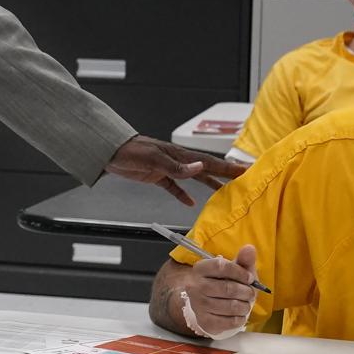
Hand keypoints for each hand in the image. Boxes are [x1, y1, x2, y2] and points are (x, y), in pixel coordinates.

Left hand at [105, 135, 242, 206]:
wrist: (108, 151)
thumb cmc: (129, 151)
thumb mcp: (152, 158)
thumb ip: (175, 165)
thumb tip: (199, 167)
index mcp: (179, 155)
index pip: (208, 162)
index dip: (228, 167)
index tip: (246, 170)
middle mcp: (177, 160)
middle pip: (206, 168)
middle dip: (225, 173)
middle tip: (244, 178)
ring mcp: (167, 168)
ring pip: (194, 177)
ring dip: (209, 184)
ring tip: (225, 192)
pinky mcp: (156, 176)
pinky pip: (174, 187)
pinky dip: (183, 194)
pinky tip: (190, 202)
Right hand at [178, 244, 262, 338]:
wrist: (209, 307)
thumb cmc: (225, 284)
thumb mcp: (235, 270)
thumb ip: (243, 260)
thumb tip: (250, 248)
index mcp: (201, 268)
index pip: (221, 266)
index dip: (240, 272)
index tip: (249, 278)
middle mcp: (195, 286)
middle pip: (228, 288)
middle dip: (246, 292)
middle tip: (250, 293)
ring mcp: (198, 305)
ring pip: (231, 306)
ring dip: (245, 306)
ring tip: (246, 304)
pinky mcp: (204, 321)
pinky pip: (230, 321)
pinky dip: (240, 318)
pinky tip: (239, 314)